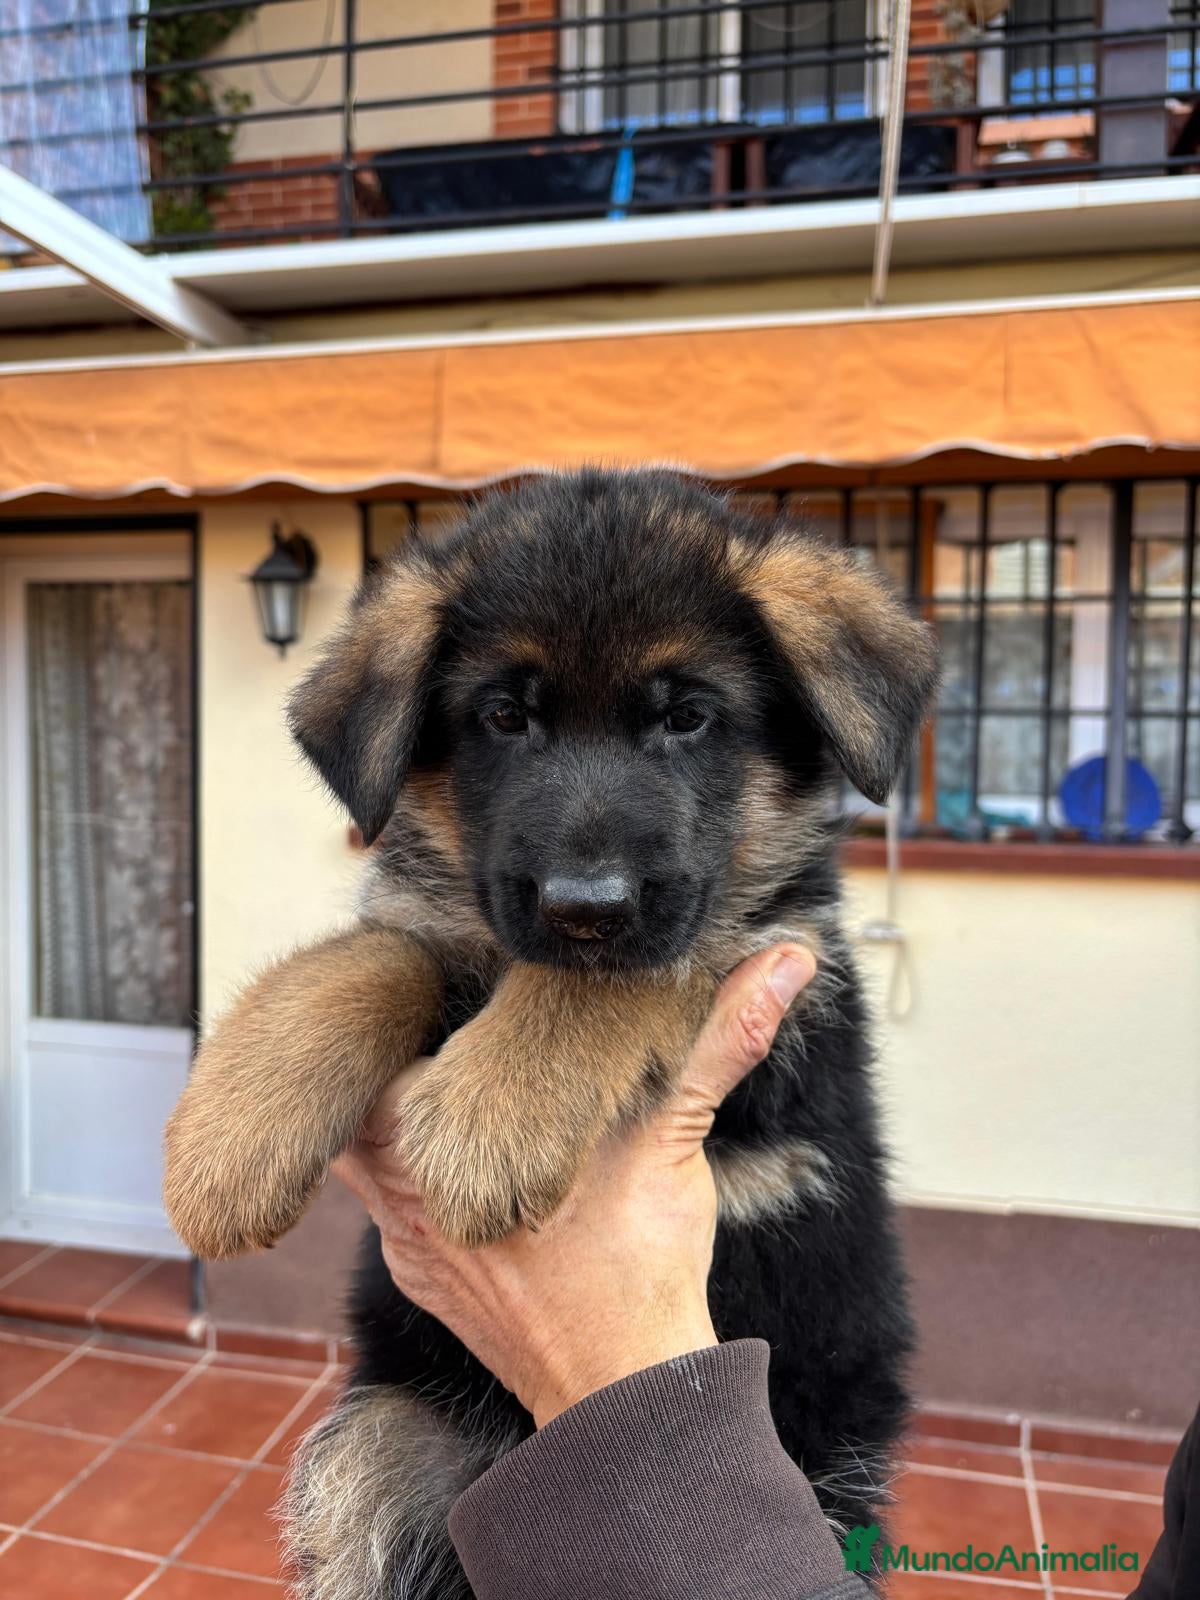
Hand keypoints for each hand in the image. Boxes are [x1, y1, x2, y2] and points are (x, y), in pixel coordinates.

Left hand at [334, 944, 814, 1426]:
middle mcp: (406, 1194)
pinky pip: (385, 1209)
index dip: (403, 1014)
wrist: (623, 1394)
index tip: (432, 984)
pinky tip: (450, 1157)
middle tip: (433, 1021)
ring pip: (363, 1156)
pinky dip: (408, 1178)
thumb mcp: (676, 1134)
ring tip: (437, 1082)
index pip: (380, 1054)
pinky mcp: (420, 1278)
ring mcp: (408, 1242)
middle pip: (356, 1102)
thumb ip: (721, 1038)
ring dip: (394, 1122)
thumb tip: (789, 959)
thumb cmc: (643, 1263)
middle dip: (392, 1060)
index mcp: (441, 1142)